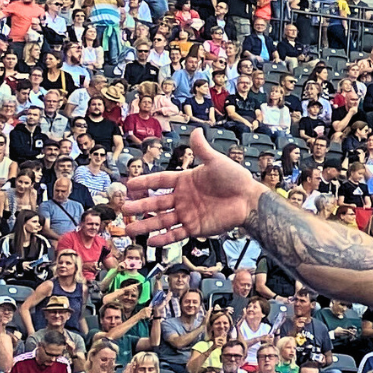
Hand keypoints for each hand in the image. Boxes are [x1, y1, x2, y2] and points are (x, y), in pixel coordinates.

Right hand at [121, 129, 264, 247]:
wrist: (250, 200)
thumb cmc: (235, 179)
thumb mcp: (216, 162)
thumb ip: (202, 150)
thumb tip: (196, 131)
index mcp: (184, 181)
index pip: (159, 181)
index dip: (144, 183)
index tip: (129, 185)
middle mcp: (183, 198)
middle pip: (156, 203)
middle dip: (139, 206)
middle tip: (123, 209)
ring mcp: (188, 214)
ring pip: (162, 220)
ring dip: (146, 225)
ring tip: (128, 230)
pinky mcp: (197, 228)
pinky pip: (177, 234)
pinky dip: (164, 238)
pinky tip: (150, 242)